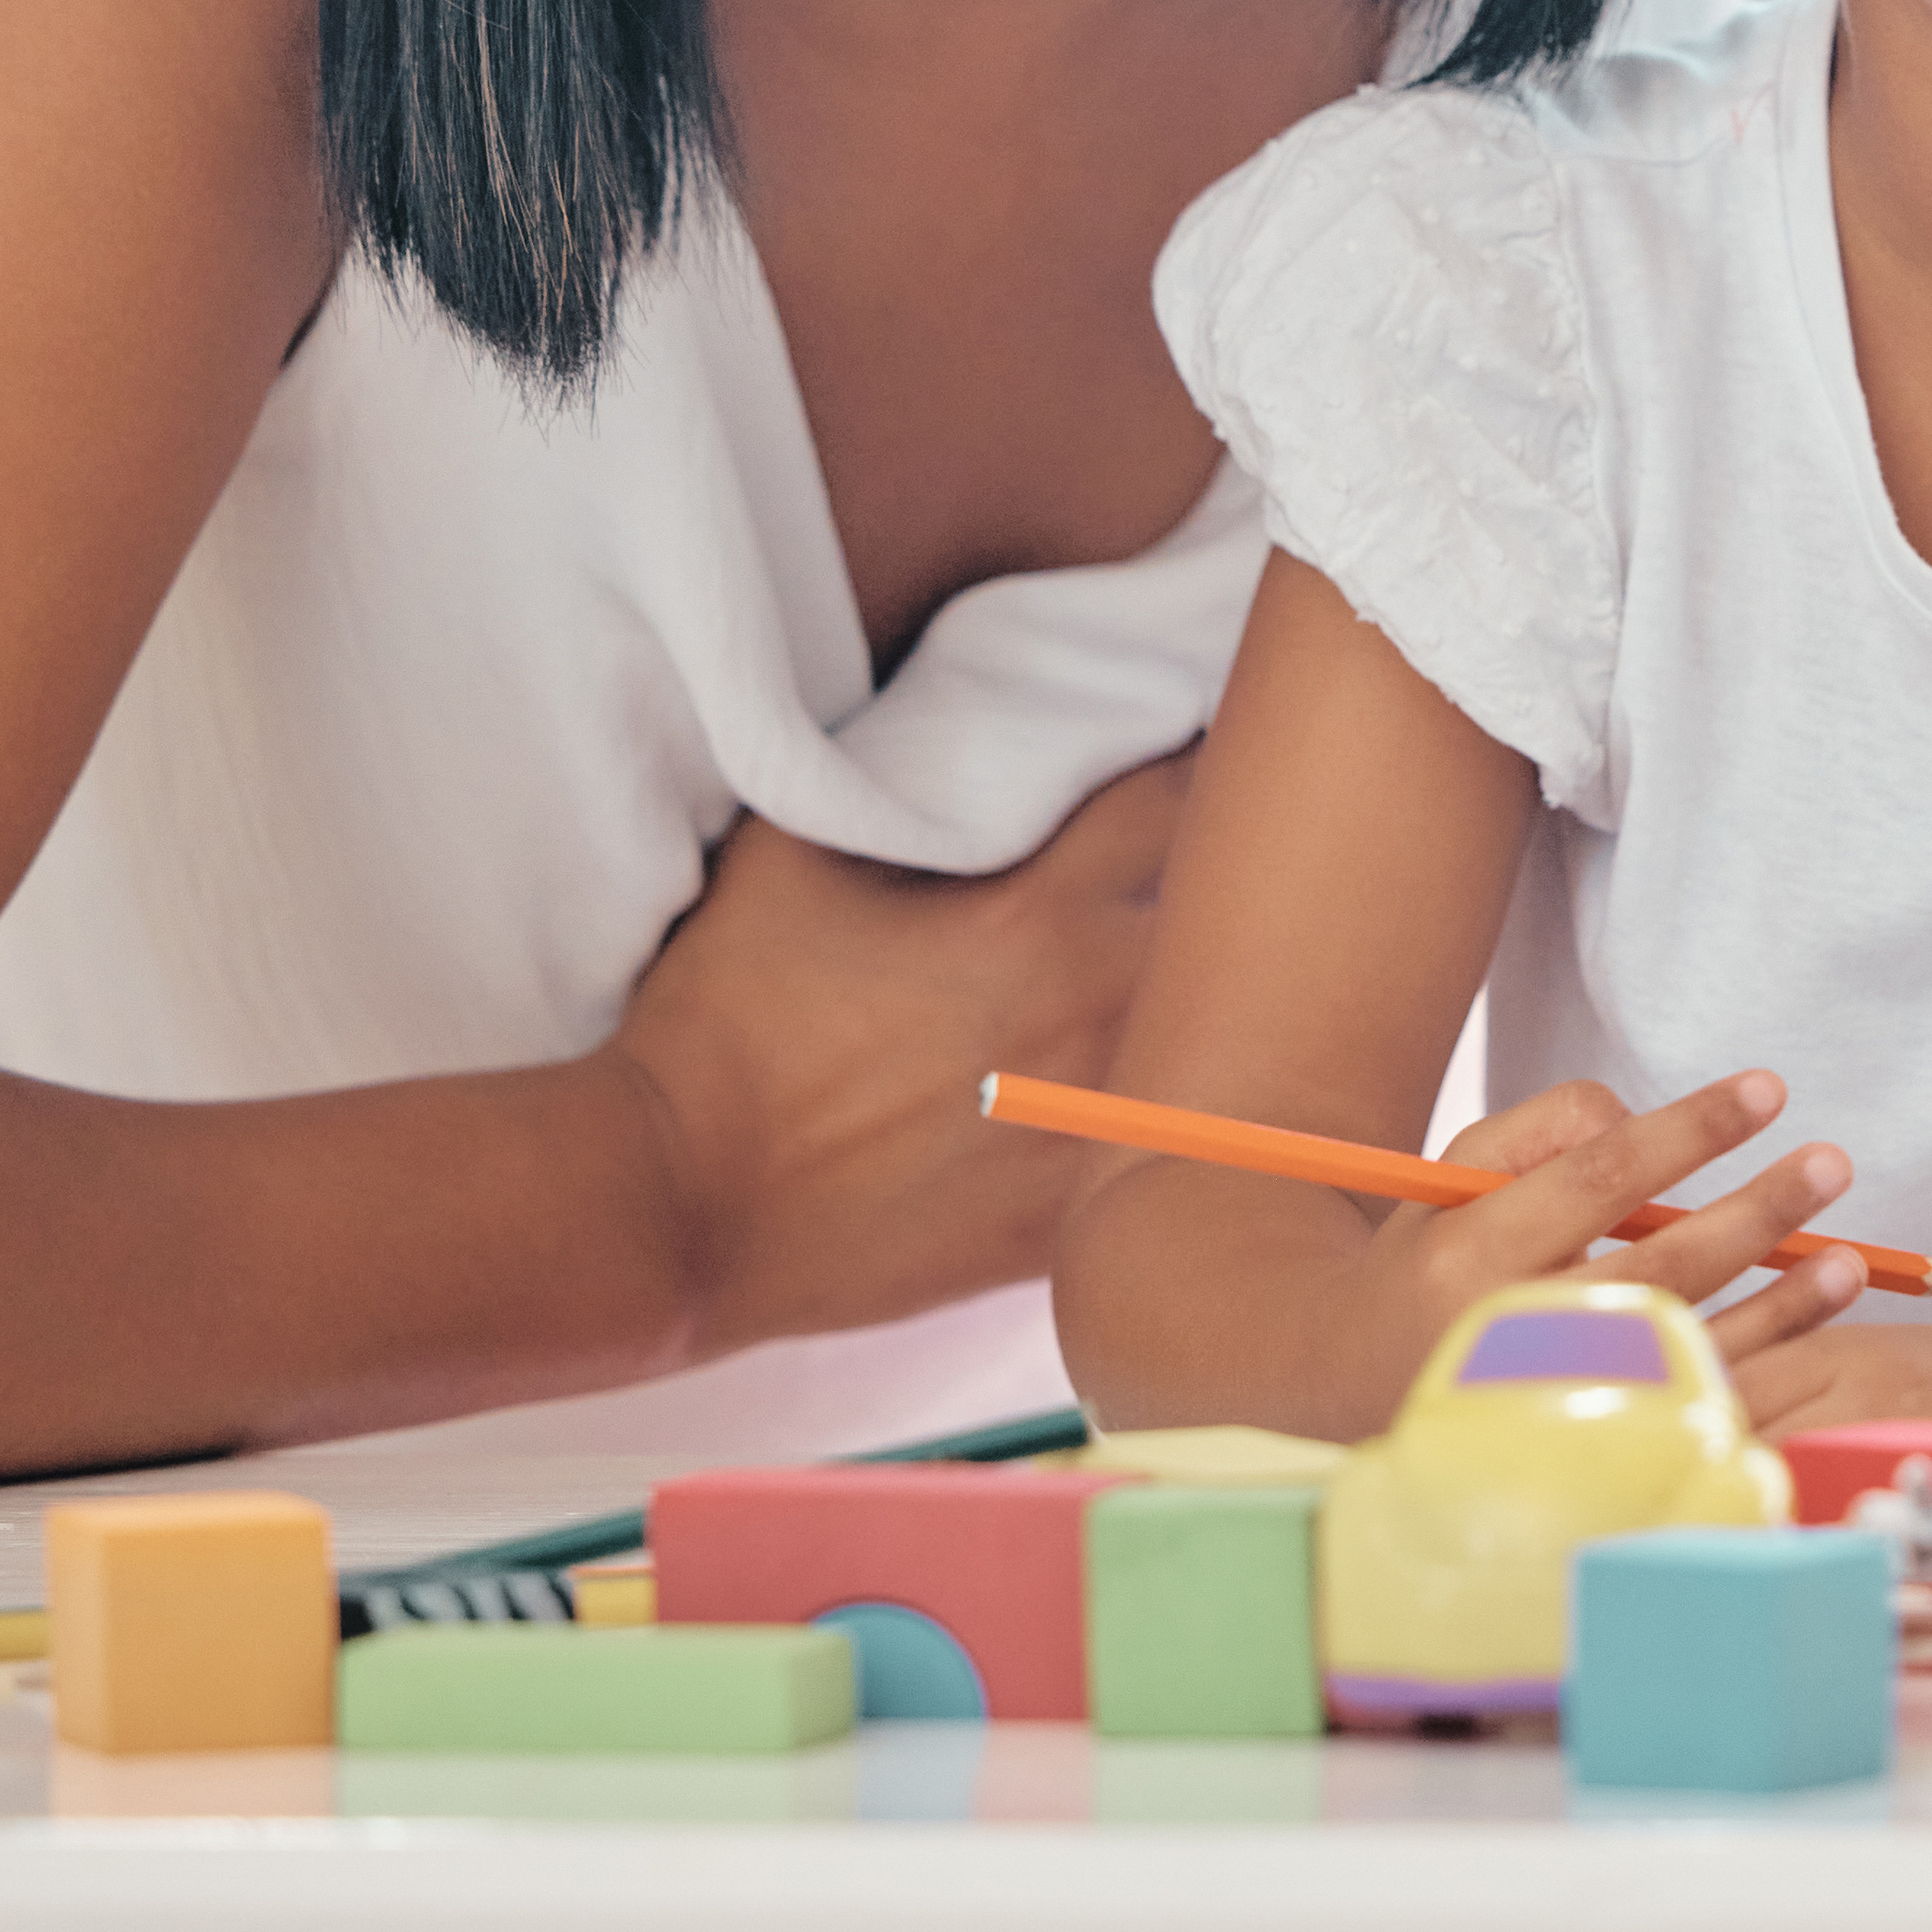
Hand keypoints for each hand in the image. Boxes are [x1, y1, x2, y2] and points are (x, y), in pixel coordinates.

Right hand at [603, 750, 1186, 1359]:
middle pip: (1234, 914)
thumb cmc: (726, 1018)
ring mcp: (1092, 1130)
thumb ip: (904, 773)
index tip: (1219, 732)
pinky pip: (1174, 1150)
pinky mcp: (1070, 1219)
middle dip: (1241, 869)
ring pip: (1223, 1038)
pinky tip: (1179, 1088)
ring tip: (1229, 963)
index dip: (1204, 752)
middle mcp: (1093, 1017)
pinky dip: (1182, 1110)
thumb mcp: (795, 851)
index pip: (1179, 795)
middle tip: (1247, 845)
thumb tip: (977, 712)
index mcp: (1036, 915)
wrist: (683, 1202)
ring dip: (1222, 992)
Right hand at [1348, 1072, 1875, 1406]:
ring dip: (1782, 1302)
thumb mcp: (1453, 1178)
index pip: (1599, 1179)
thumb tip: (1637, 1118)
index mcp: (1474, 1256)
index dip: (1690, 1130)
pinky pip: (1697, 1409)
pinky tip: (1817, 1320)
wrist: (1354, 1390)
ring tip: (1850, 1254)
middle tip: (1832, 1162)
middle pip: (1660, 1267)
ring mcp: (1559, 1410)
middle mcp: (1516, 1337)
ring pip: (1692, 1347)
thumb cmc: (1430, 1264)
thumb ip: (1541, 1132)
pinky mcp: (1597, 1457)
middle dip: (1756, 1211)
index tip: (1767, 1088)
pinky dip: (1766, 1363)